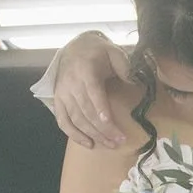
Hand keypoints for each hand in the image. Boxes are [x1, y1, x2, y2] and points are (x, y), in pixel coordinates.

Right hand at [53, 32, 131, 148]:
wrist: (74, 48)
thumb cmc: (98, 52)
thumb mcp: (114, 52)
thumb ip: (124, 67)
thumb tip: (135, 83)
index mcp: (86, 70)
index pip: (93, 92)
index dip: (100, 109)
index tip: (109, 123)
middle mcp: (71, 84)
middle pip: (86, 111)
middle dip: (103, 128)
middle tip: (119, 141)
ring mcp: (62, 94)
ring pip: (76, 119)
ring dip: (92, 134)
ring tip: (109, 144)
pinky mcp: (57, 101)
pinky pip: (63, 121)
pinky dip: (74, 135)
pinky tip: (88, 144)